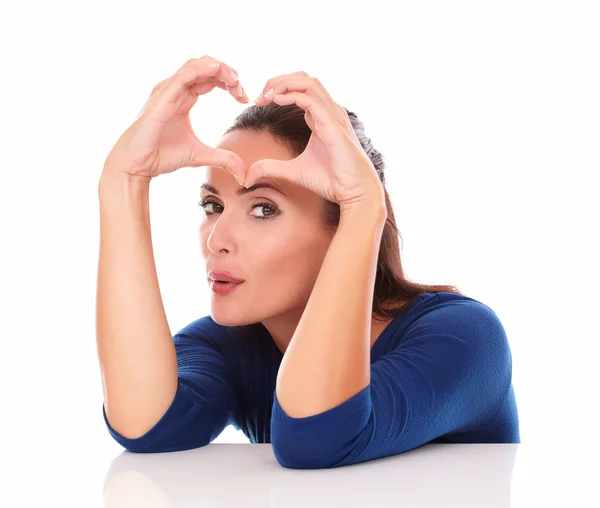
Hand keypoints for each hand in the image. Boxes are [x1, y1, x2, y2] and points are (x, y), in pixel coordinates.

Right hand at [102, 56, 248, 183]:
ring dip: (220, 69)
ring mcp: (168, 90)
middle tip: (243, 92)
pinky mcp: (163, 96)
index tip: (244, 99)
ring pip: (197, 65)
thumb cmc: (161, 155)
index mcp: (184, 97)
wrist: (137, 164)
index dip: (231, 84)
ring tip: (236, 81)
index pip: (211, 79)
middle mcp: (176, 89)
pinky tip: (218, 72)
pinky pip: (184, 74)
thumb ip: (224, 159)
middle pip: (206, 67)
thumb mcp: (201, 155)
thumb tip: (244, 174)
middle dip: (229, 74)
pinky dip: (202, 69)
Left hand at [246, 72, 385, 210]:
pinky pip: (311, 100)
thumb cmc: (332, 181)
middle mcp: (329, 111)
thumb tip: (248, 175)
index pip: (299, 89)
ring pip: (308, 82)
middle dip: (278, 81)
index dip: (276, 91)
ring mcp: (333, 116)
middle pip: (303, 78)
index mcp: (321, 117)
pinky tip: (275, 101)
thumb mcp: (293, 172)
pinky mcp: (333, 125)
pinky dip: (292, 96)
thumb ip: (271, 168)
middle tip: (259, 96)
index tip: (257, 103)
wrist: (353, 192)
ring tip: (265, 96)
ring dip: (283, 83)